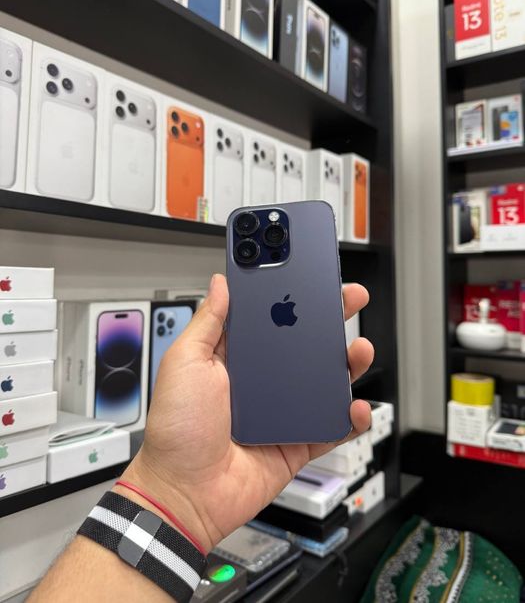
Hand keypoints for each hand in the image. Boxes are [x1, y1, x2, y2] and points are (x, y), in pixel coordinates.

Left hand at [119, 274, 372, 552]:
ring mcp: (282, 412)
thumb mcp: (185, 362)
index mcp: (236, 358)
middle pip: (304, 345)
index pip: (270, 318)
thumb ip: (208, 322)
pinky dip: (349, 417)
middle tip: (349, 300)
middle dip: (330, 320)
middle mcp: (262, 382)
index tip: (310, 277)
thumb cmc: (176, 429)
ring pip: (324, 382)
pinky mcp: (296, 442)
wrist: (184, 493)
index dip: (291, 297)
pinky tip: (354, 405)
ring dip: (347, 364)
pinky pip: (331, 426)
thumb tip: (221, 283)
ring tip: (359, 351)